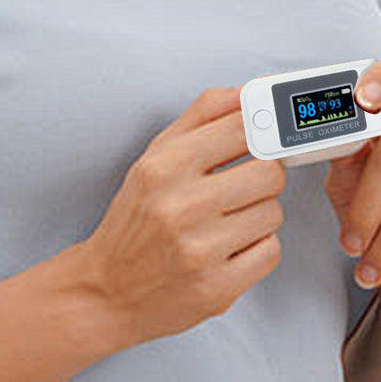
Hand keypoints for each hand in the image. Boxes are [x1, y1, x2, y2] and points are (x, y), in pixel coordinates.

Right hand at [81, 85, 285, 344]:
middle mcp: (180, 207)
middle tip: (240, 190)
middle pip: (270, 174)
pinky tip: (229, 250)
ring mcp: (199, 251)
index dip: (262, 133)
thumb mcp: (154, 158)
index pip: (243, 129)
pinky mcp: (216, 288)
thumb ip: (202, 117)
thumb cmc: (134, 221)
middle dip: (262, 180)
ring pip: (274, 213)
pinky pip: (271, 252)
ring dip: (258, 217)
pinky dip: (257, 250)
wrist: (106, 290)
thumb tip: (250, 90)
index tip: (262, 143)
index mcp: (164, 168)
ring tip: (227, 224)